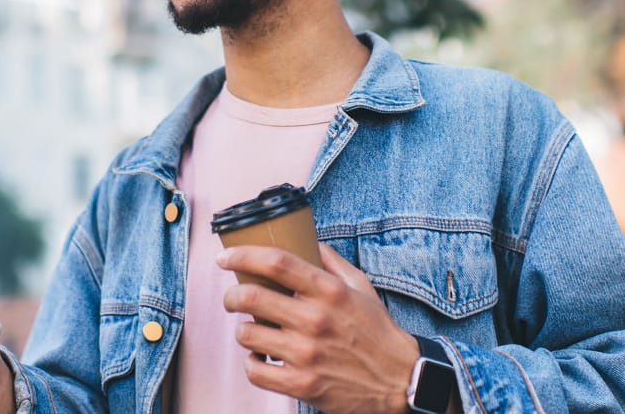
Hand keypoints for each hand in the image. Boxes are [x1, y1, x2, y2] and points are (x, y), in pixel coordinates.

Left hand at [217, 243, 421, 413]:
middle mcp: (315, 320)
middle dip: (232, 295)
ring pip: (247, 334)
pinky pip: (255, 371)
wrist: (399, 379)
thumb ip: (332, 261)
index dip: (242, 255)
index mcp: (329, 291)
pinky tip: (260, 357)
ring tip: (252, 330)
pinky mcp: (302, 384)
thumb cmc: (377, 330)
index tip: (225, 257)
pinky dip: (251, 363)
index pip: (276, 262)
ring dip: (243, 330)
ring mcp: (307, 354)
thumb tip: (307, 239)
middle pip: (251, 297)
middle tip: (233, 297)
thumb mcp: (361, 286)